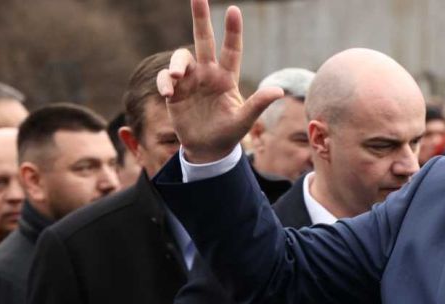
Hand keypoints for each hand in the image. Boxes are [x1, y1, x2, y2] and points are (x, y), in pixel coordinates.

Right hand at [156, 0, 283, 162]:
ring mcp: (190, 81)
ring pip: (181, 58)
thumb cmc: (229, 133)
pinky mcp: (174, 93)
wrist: (208, 149)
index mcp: (226, 77)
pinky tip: (168, 94)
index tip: (234, 10)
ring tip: (176, 77)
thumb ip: (258, 104)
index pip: (231, 49)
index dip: (232, 31)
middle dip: (201, 18)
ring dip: (176, 64)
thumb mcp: (244, 120)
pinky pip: (165, 79)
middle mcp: (208, 74)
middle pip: (203, 40)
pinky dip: (164, 82)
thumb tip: (279, 91)